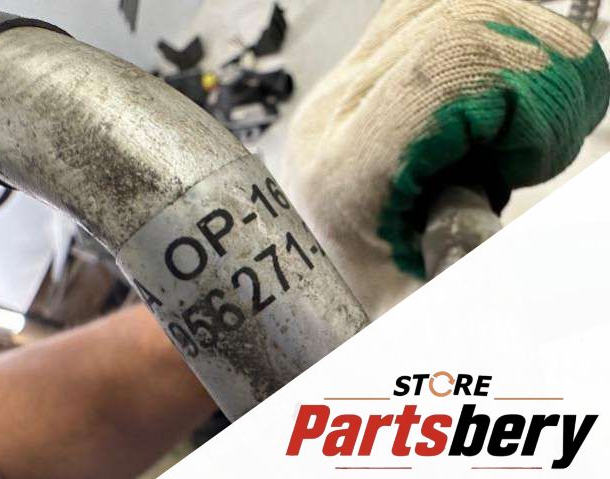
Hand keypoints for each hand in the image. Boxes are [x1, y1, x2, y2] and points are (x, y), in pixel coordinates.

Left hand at [282, 0, 608, 316]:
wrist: (308, 285)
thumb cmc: (358, 303)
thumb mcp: (420, 312)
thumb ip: (470, 276)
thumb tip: (510, 243)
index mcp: (344, 174)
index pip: (445, 67)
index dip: (529, 93)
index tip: (536, 158)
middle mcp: (333, 116)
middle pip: (457, 20)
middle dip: (536, 69)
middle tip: (537, 143)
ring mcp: (342, 88)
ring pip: (446, 6)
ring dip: (515, 49)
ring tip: (516, 122)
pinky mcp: (357, 78)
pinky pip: (428, 18)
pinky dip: (487, 40)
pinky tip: (492, 99)